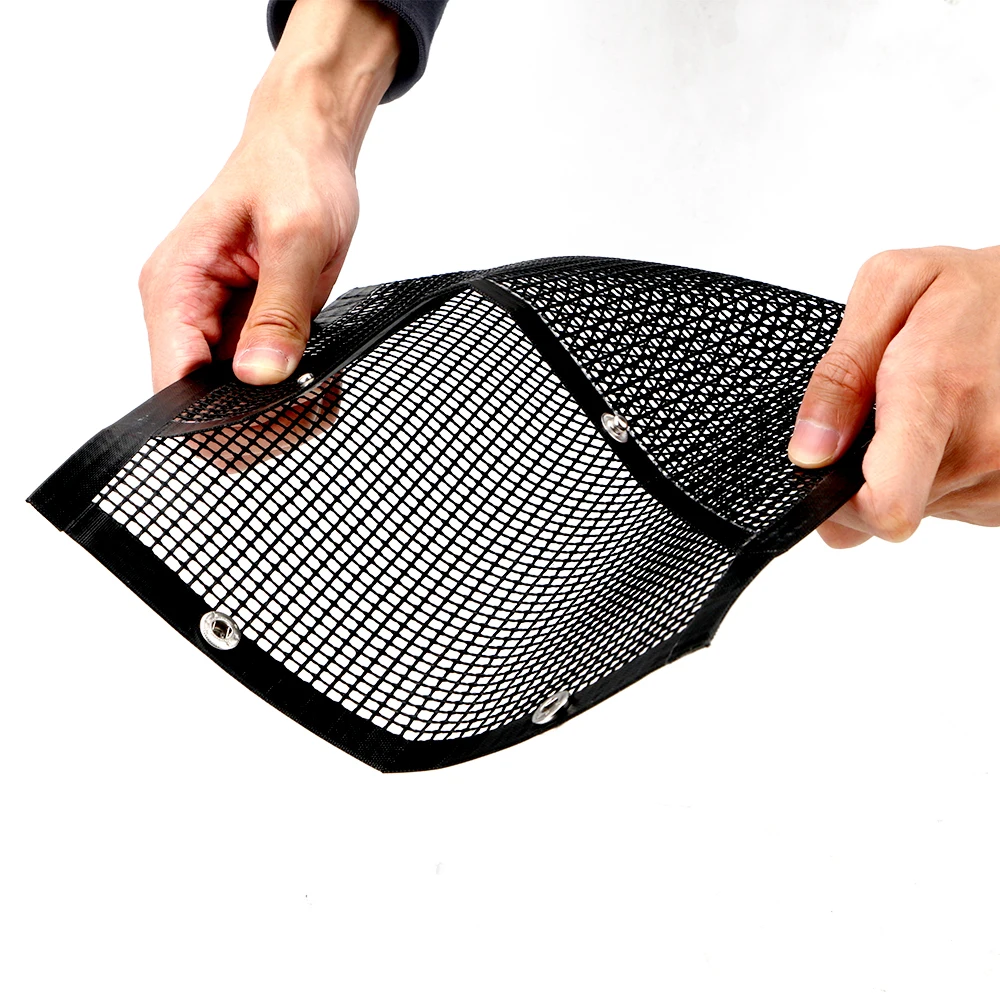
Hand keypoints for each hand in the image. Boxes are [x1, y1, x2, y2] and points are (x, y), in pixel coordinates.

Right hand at [139, 0, 399, 391]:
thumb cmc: (295, 172)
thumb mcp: (297, 236)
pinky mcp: (244, 329)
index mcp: (176, 287)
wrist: (308, 146)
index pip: (173, 385)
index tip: (277, 414)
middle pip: (201, 407)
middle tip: (312, 403)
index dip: (218, 419)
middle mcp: (185, 312)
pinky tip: (322, 378)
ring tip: (323, 389)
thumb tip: (261, 377)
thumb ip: (279, 311)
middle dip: (257, 421)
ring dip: (279, 411)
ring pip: (232, 404)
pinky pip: (258, 384)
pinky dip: (292, 394)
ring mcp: (214, 324)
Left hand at [787, 245, 999, 546]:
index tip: (824, 471)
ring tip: (933, 408)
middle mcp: (982, 451)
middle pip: (886, 511)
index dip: (839, 507)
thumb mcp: (893, 289)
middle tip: (885, 411)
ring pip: (916, 506)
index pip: (886, 507)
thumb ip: (839, 376)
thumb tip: (810, 453)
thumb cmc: (978, 290)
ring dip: (905, 465)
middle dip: (866, 468)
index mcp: (939, 400)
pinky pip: (946, 502)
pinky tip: (954, 424)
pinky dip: (936, 470)